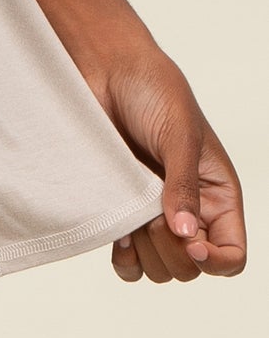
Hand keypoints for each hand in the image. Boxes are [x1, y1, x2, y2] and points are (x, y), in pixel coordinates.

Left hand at [86, 39, 247, 284]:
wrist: (106, 68)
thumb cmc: (153, 90)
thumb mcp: (179, 135)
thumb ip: (183, 186)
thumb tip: (186, 235)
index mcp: (217, 195)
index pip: (231, 255)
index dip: (215, 261)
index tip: (190, 243)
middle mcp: (189, 210)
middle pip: (192, 269)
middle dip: (173, 251)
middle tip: (153, 214)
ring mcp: (153, 214)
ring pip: (160, 269)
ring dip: (146, 254)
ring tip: (133, 214)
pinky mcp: (122, 210)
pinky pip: (127, 261)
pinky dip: (123, 257)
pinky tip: (117, 230)